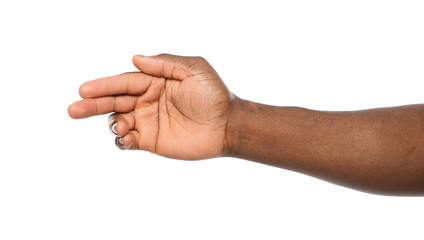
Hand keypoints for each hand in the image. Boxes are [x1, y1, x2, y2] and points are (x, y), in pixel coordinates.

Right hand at [68, 54, 231, 159]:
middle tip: (73, 109)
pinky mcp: (152, 141)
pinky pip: (129, 141)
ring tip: (121, 125)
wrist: (228, 125)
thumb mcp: (194, 70)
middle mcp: (147, 101)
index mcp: (154, 82)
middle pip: (114, 101)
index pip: (123, 82)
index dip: (103, 86)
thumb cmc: (214, 95)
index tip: (84, 89)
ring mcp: (148, 121)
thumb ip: (164, 64)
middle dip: (93, 105)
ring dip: (112, 123)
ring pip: (118, 121)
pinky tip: (126, 138)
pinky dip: (121, 141)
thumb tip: (135, 59)